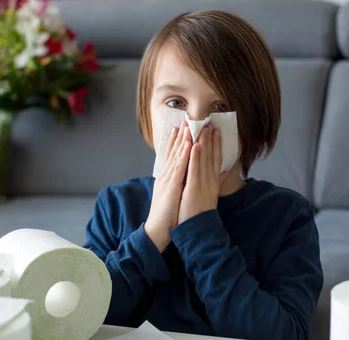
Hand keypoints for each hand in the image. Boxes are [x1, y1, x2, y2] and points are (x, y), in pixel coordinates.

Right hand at [145, 122, 191, 251]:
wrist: (158, 229)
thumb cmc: (168, 214)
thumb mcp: (173, 195)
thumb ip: (178, 184)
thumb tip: (183, 177)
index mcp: (167, 177)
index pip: (172, 155)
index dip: (175, 141)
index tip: (180, 128)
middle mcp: (166, 175)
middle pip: (173, 151)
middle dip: (180, 135)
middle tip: (185, 120)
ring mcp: (168, 179)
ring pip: (177, 155)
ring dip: (183, 140)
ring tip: (189, 126)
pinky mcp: (172, 185)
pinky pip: (180, 167)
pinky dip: (184, 154)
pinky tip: (190, 144)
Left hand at [178, 125, 226, 224]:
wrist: (198, 232)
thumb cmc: (201, 214)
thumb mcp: (211, 196)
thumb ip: (218, 182)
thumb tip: (226, 171)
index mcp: (213, 182)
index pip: (216, 159)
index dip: (216, 144)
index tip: (216, 130)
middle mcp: (210, 181)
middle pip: (211, 156)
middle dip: (211, 139)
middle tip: (210, 123)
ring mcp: (203, 185)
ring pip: (203, 160)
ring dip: (203, 143)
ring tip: (203, 128)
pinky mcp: (194, 189)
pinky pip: (194, 171)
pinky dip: (194, 158)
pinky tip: (194, 146)